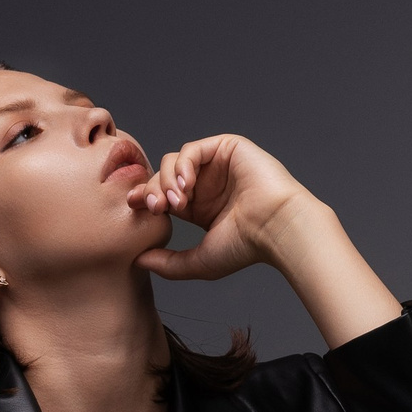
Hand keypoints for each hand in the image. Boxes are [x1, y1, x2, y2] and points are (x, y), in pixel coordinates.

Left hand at [132, 131, 403, 346]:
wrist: (276, 227)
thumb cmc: (246, 247)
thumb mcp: (199, 261)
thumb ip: (168, 263)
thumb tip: (138, 261)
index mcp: (200, 207)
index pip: (162, 195)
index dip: (146, 198)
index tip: (136, 207)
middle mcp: (207, 184)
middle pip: (164, 176)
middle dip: (153, 190)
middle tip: (155, 208)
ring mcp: (217, 165)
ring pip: (174, 161)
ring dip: (168, 179)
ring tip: (177, 201)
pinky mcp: (227, 148)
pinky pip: (192, 150)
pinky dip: (183, 166)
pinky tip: (187, 185)